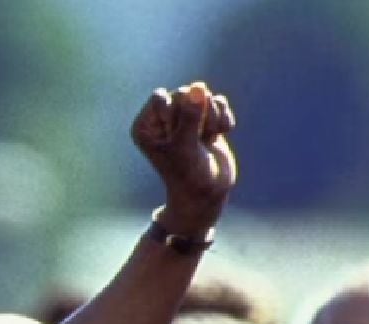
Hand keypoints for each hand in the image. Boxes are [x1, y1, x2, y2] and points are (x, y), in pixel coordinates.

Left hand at [131, 82, 236, 234]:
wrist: (208, 192)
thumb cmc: (188, 174)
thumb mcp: (184, 146)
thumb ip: (189, 116)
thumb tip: (198, 86)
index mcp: (145, 125)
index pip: (160, 97)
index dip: (175, 113)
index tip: (176, 136)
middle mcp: (162, 119)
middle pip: (184, 93)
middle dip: (196, 114)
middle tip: (196, 139)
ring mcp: (185, 117)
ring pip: (203, 95)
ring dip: (211, 117)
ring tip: (207, 138)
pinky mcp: (206, 119)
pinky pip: (218, 102)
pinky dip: (223, 117)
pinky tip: (221, 134)